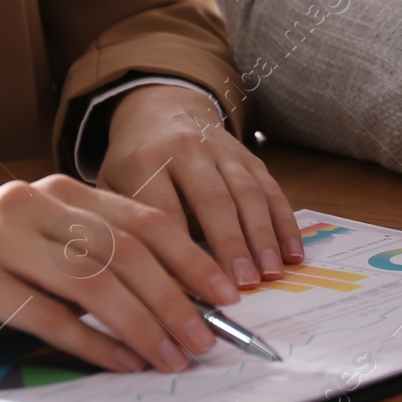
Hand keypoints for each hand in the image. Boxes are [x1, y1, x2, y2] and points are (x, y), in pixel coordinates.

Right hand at [0, 176, 244, 371]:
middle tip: (205, 339)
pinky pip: (47, 314)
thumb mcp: (39, 250)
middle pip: (128, 252)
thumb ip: (95, 260)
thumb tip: (174, 299)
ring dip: (142, 325)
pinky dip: (91, 342)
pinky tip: (120, 361)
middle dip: (176, 300)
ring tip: (170, 356)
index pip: (146, 220)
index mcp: (60, 191)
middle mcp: (33, 204)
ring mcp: (0, 237)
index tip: (227, 294)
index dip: (192, 258)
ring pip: (94, 282)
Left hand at [98, 84, 299, 287]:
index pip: (163, 211)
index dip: (177, 253)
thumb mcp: (110, 188)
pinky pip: (272, 191)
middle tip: (243, 286)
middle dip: (231, 246)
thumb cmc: (132, 162)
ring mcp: (224, 150)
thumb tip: (141, 287)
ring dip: (262, 237)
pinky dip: (285, 225)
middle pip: (213, 200)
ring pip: (248, 194)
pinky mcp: (251, 157)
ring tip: (270, 275)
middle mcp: (188, 149)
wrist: (162, 109)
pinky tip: (292, 255)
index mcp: (145, 160)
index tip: (188, 292)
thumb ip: (123, 228)